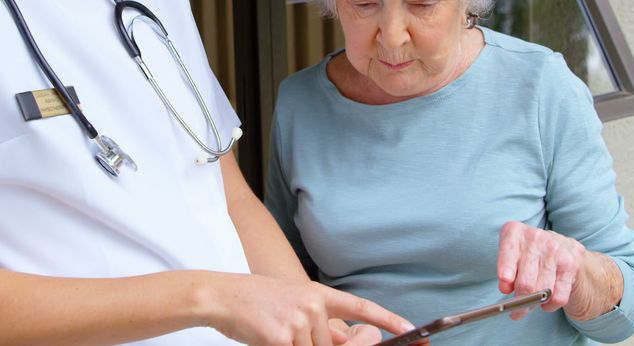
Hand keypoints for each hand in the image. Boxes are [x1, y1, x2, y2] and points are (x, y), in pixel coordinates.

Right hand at [203, 273, 413, 345]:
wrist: (222, 296)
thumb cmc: (258, 304)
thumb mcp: (294, 304)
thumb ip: (322, 323)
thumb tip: (349, 339)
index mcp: (318, 294)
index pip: (360, 307)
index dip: (388, 320)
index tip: (411, 330)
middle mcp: (312, 304)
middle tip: (290, 335)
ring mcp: (298, 320)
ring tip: (275, 334)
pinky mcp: (280, 337)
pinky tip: (267, 340)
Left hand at [496, 221, 586, 319]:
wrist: (562, 245)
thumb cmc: (527, 252)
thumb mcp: (510, 254)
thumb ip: (505, 269)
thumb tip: (506, 289)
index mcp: (514, 232)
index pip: (508, 254)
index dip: (505, 273)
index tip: (504, 289)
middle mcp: (535, 237)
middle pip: (525, 282)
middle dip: (519, 302)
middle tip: (516, 310)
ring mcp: (554, 250)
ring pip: (542, 291)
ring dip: (534, 304)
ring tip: (530, 304)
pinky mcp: (570, 264)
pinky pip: (559, 296)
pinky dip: (550, 305)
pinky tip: (545, 302)